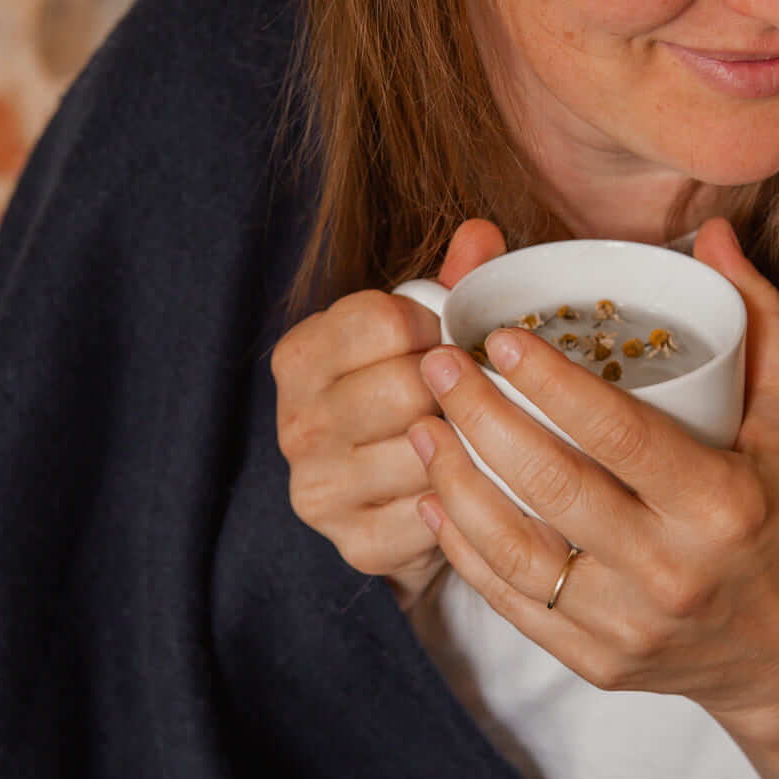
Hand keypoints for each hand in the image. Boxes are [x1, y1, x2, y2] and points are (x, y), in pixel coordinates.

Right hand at [272, 219, 505, 609]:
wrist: (389, 504)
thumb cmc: (407, 398)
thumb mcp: (420, 333)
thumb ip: (450, 281)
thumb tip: (482, 234)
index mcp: (300, 356)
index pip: (384, 319)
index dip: (435, 326)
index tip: (445, 341)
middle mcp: (296, 424)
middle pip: (409, 385)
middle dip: (455, 387)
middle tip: (470, 395)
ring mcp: (320, 489)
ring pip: (427, 449)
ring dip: (467, 442)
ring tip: (474, 437)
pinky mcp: (357, 544)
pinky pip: (439, 510)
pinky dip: (468, 494)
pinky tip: (469, 483)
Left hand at [405, 219, 778, 778]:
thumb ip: (759, 321)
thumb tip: (711, 233)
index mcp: (723, 505)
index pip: (619, 433)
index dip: (551, 382)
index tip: (501, 336)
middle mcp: (672, 571)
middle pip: (551, 486)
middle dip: (481, 416)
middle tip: (440, 364)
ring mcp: (627, 625)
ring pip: (514, 550)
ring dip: (455, 481)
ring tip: (423, 424)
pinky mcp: (594, 660)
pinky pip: (509, 601)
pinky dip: (462, 547)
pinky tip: (435, 497)